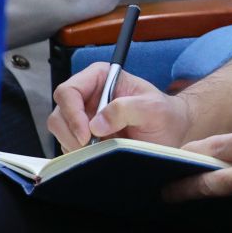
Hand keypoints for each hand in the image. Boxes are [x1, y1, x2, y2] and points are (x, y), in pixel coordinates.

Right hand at [48, 63, 195, 151]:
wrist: (172, 133)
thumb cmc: (165, 115)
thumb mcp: (154, 108)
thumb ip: (127, 109)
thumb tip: (96, 124)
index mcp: (100, 77)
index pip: (68, 91)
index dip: (72, 113)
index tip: (86, 134)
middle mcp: (87, 95)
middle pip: (59, 115)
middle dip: (72, 134)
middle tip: (94, 148)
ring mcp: (83, 117)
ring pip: (61, 133)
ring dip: (78, 146)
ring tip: (106, 148)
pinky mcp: (84, 137)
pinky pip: (69, 148)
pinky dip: (81, 155)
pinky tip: (102, 153)